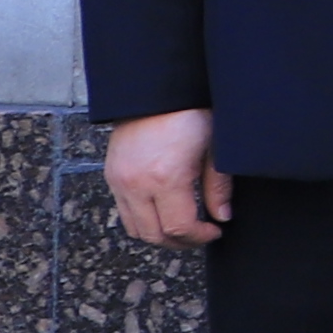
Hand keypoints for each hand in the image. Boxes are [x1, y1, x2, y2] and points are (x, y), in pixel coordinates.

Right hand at [103, 108, 232, 247]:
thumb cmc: (189, 113)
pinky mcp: (111, 175)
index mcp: (165, 178)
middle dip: (180, 242)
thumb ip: (218, 188)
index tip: (215, 231)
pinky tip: (164, 209)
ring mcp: (119, 181)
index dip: (200, 237)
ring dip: (159, 234)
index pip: (178, 228)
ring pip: (135, 228)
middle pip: (153, 235)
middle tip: (201, 234)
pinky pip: (124, 211)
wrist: (155, 91)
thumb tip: (222, 217)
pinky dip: (143, 219)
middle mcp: (136, 184)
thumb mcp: (215, 149)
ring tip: (184, 225)